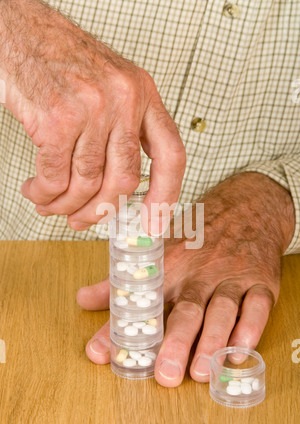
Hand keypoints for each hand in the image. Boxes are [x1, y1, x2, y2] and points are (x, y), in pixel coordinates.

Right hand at [0, 0, 184, 232]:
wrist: (23, 32)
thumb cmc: (65, 63)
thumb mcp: (112, 87)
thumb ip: (123, 131)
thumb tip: (121, 188)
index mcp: (144, 94)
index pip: (170, 154)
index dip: (166, 196)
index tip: (154, 223)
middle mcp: (124, 100)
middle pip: (124, 179)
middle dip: (100, 211)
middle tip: (82, 220)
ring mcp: (92, 108)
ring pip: (88, 183)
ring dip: (66, 205)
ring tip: (52, 206)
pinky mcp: (57, 119)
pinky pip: (57, 176)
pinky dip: (45, 193)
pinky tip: (37, 191)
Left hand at [78, 173, 294, 386]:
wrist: (247, 208)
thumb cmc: (198, 235)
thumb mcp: (160, 249)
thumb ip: (121, 280)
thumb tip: (83, 299)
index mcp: (171, 267)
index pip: (141, 300)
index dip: (120, 327)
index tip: (101, 353)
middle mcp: (200, 274)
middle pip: (187, 309)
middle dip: (176, 342)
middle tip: (165, 374)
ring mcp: (231, 278)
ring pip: (222, 310)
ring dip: (212, 342)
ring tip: (200, 372)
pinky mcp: (260, 282)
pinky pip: (258, 306)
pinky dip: (250, 329)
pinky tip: (240, 351)